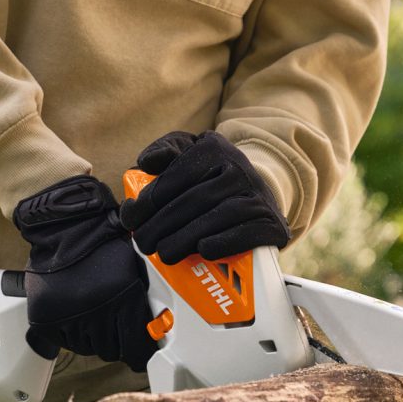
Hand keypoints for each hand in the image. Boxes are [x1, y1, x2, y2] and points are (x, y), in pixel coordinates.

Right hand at [13, 175, 156, 371]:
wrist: (65, 228)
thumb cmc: (103, 245)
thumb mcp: (133, 270)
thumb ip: (142, 303)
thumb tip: (153, 332)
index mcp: (123, 298)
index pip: (135, 346)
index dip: (139, 354)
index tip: (139, 355)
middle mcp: (96, 311)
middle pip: (111, 350)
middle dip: (115, 342)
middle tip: (113, 329)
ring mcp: (69, 317)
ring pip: (88, 348)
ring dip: (92, 338)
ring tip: (92, 316)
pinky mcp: (46, 320)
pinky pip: (65, 342)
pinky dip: (71, 334)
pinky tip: (75, 315)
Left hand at [119, 130, 289, 264]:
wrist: (259, 194)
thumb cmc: (212, 177)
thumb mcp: (190, 154)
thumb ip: (166, 151)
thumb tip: (145, 162)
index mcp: (214, 148)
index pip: (176, 175)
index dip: (148, 200)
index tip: (130, 219)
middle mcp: (238, 168)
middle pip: (193, 200)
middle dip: (160, 225)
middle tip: (143, 243)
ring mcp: (258, 196)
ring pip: (217, 217)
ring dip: (184, 239)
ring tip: (164, 254)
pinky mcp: (272, 223)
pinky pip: (246, 234)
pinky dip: (222, 244)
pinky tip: (202, 251)